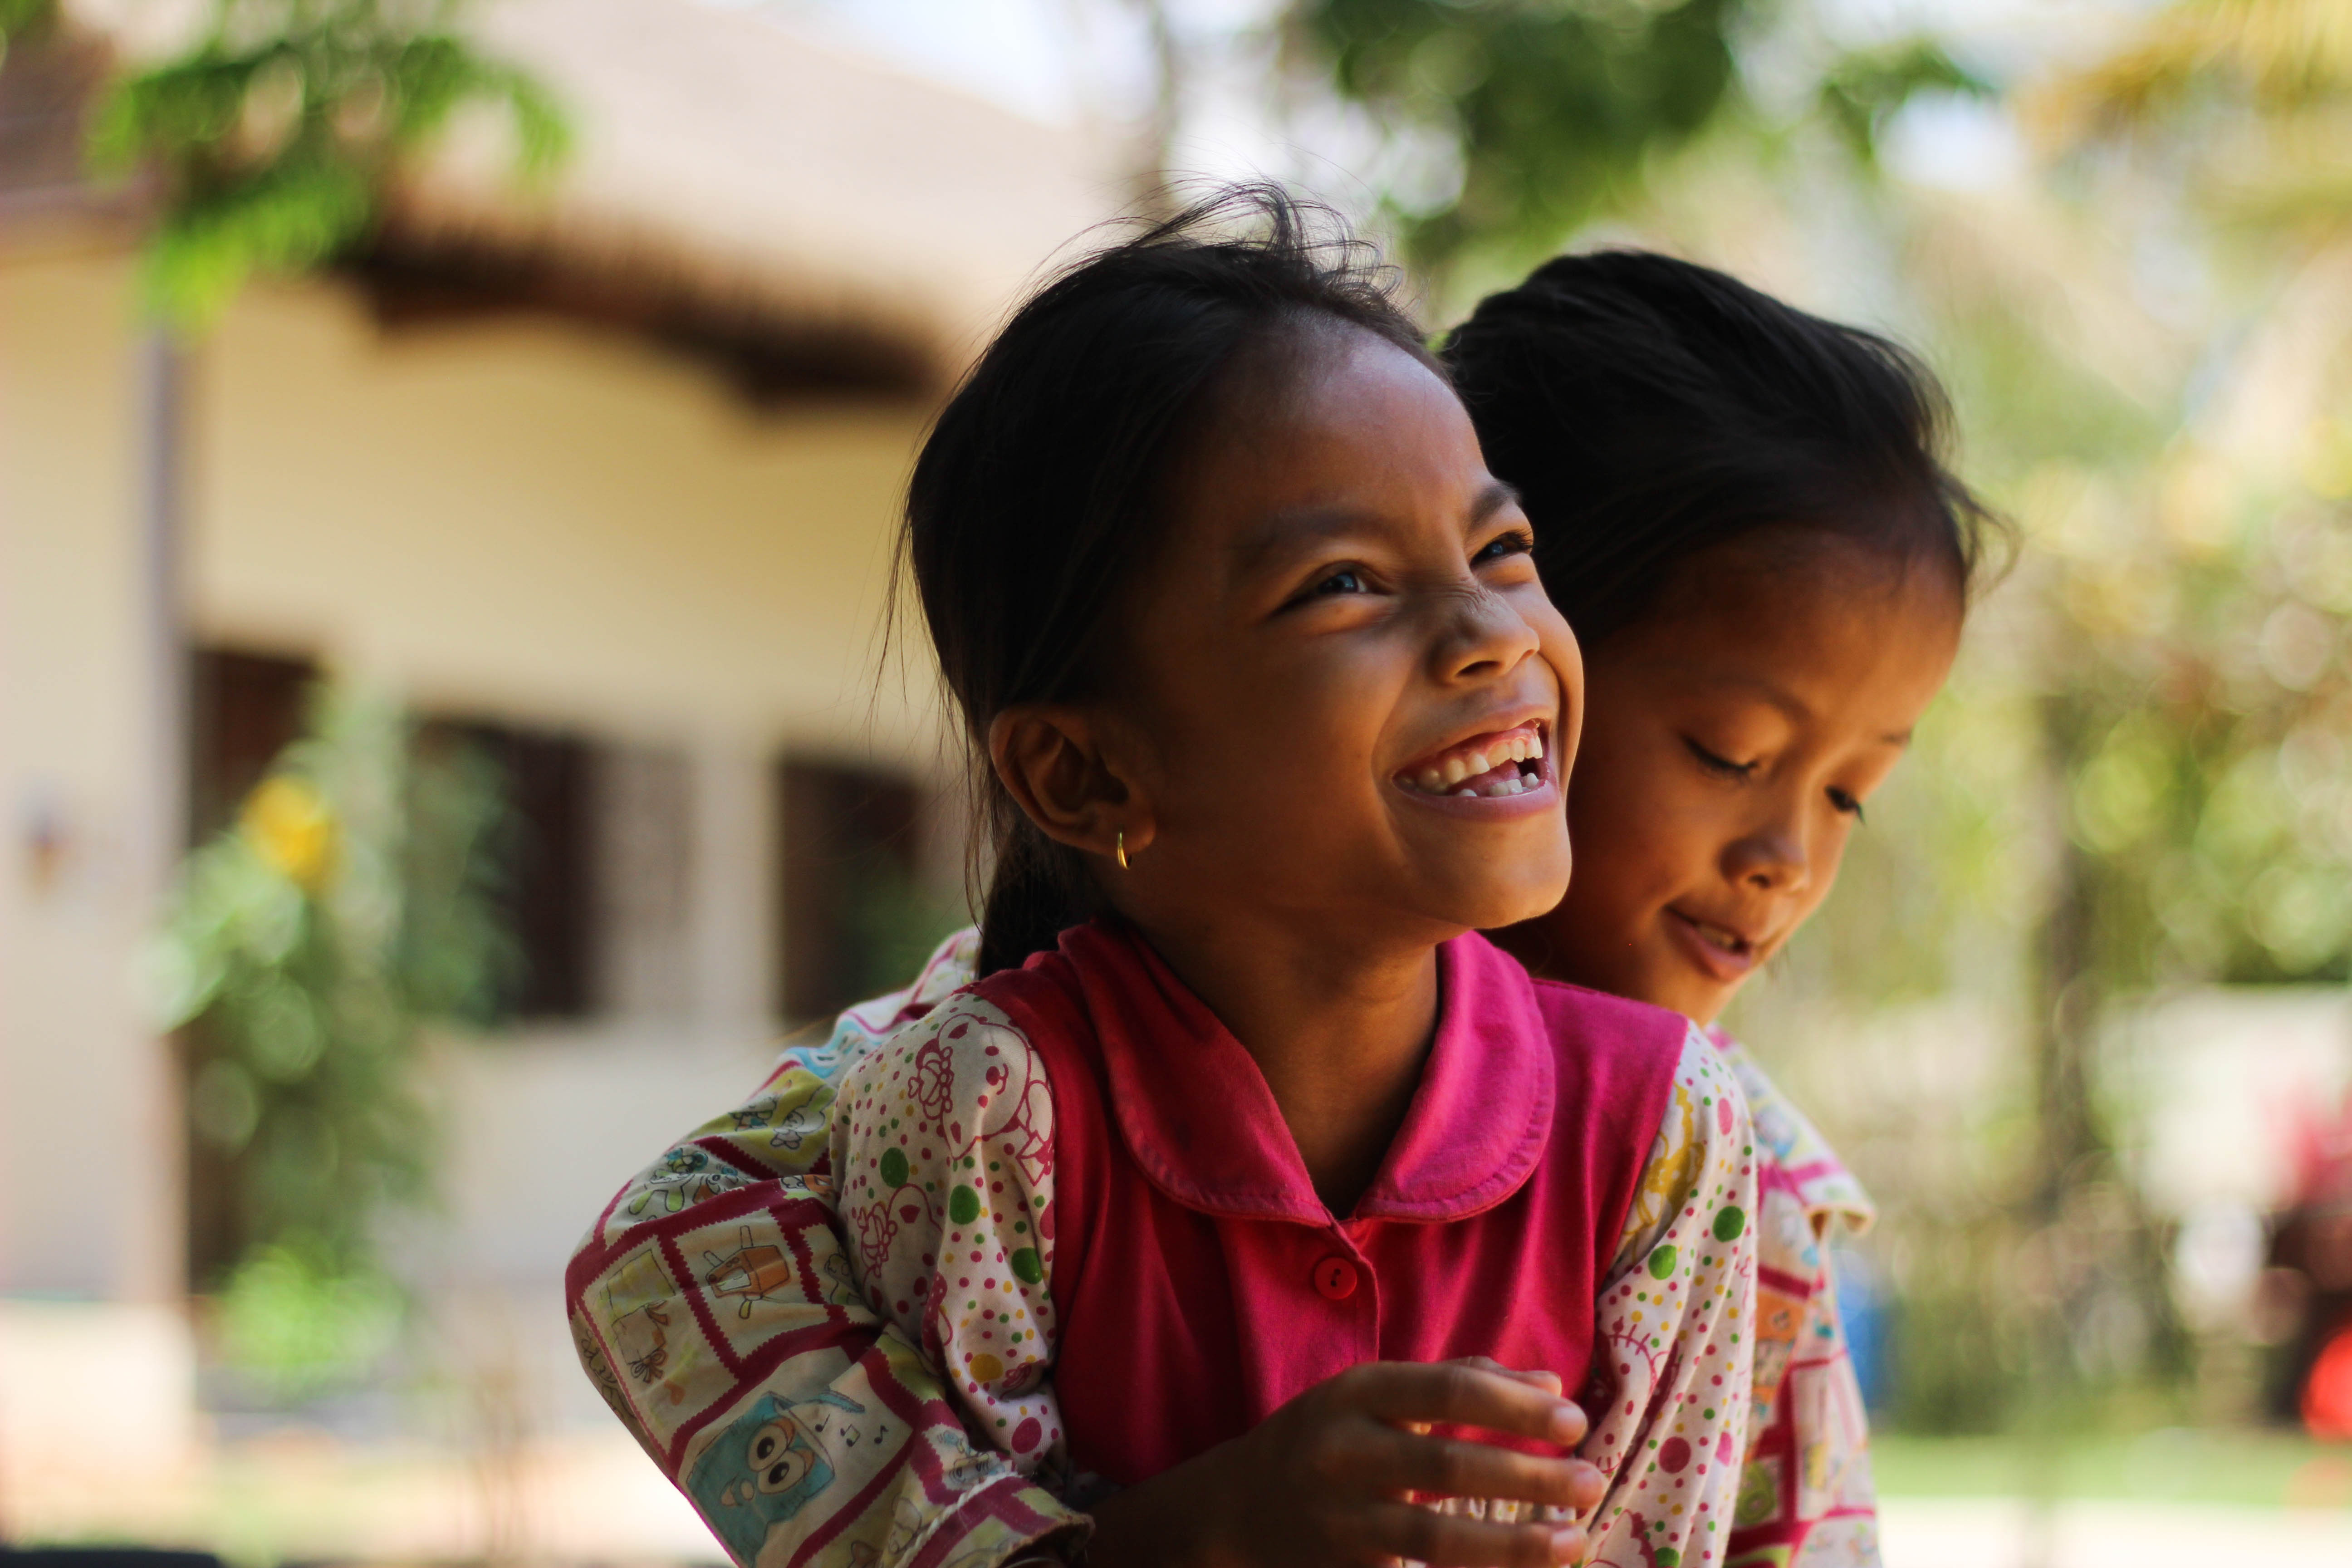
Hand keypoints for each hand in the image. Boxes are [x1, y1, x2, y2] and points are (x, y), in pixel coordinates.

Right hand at [1084, 1358, 1604, 1567]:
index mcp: (1354, 1393)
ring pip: (1437, 1536)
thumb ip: (1460, 1380)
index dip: (1513, 1407)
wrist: (1232, 1511)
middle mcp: (1341, 1452)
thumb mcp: (1373, 1394)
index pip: (1445, 1390)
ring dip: (1514, 1543)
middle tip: (1592, 1481)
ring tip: (1574, 1541)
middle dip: (1529, 1476)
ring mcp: (1340, 1519)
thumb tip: (1551, 1388)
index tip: (1574, 1422)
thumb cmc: (1325, 1439)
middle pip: (1448, 1465)